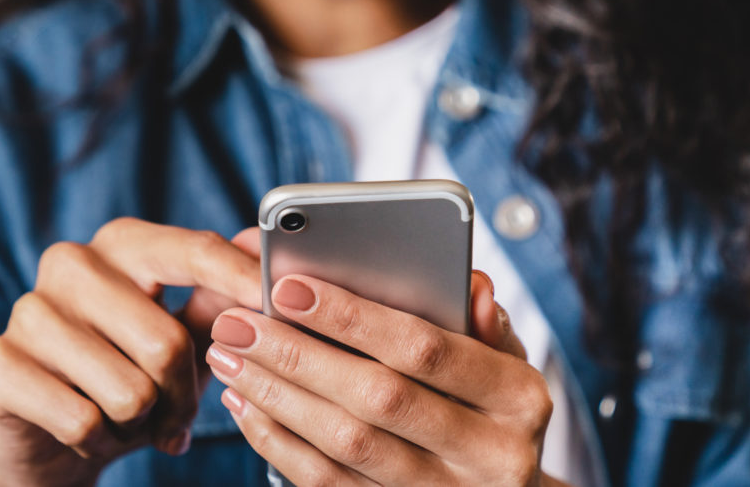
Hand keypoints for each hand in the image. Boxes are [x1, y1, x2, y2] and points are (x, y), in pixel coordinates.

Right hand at [0, 221, 262, 486]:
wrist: (48, 440)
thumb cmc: (128, 377)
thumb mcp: (183, 339)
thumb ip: (220, 298)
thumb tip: (262, 250)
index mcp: (122, 244)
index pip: (193, 251)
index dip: (240, 280)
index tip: (278, 302)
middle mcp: (70, 263)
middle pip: (167, 342)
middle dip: (183, 397)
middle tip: (175, 417)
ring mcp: (28, 311)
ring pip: (129, 391)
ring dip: (140, 424)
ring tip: (125, 419)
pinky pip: (83, 420)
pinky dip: (99, 442)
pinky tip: (88, 433)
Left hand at [206, 271, 566, 485]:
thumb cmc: (492, 405)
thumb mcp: (505, 359)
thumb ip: (483, 320)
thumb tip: (471, 282)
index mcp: (519, 398)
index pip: (426, 348)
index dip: (354, 317)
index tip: (289, 287)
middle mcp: (492, 454)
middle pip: (378, 398)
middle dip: (298, 355)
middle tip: (237, 322)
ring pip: (346, 445)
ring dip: (277, 397)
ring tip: (230, 357)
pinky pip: (329, 485)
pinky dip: (280, 443)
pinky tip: (247, 405)